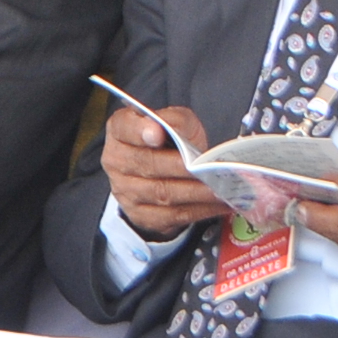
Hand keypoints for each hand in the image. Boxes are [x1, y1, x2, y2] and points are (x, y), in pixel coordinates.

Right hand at [102, 105, 228, 238]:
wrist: (159, 169)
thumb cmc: (167, 142)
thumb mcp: (174, 121)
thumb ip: (176, 122)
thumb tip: (180, 132)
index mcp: (121, 131)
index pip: (125, 128)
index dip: (141, 130)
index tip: (158, 133)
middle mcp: (117, 161)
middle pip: (148, 164)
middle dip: (182, 168)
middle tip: (208, 169)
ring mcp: (126, 191)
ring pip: (163, 193)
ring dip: (195, 193)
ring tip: (220, 189)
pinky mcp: (142, 215)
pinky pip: (173, 215)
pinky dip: (199, 210)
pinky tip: (218, 204)